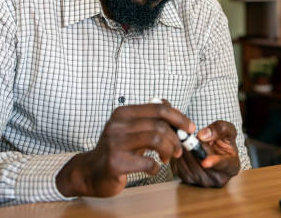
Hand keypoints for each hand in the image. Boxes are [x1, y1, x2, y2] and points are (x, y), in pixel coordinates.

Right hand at [56, 101, 193, 196]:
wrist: (90, 172)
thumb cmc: (116, 150)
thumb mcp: (131, 129)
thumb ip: (150, 119)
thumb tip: (175, 112)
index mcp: (123, 113)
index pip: (159, 107)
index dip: (179, 117)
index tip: (190, 128)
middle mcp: (117, 124)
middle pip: (160, 125)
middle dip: (176, 139)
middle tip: (180, 149)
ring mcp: (115, 143)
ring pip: (156, 139)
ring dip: (169, 151)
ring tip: (168, 158)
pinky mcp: (116, 163)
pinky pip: (148, 162)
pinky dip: (156, 167)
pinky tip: (153, 168)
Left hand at [173, 120, 240, 187]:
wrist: (214, 148)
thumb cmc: (223, 139)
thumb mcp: (227, 129)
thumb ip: (219, 129)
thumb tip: (202, 136)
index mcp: (233, 166)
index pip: (224, 165)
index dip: (214, 162)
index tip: (205, 162)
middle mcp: (220, 178)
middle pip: (203, 166)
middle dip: (196, 150)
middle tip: (192, 138)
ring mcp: (205, 182)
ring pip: (191, 167)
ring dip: (187, 153)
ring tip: (189, 142)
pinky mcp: (191, 181)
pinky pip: (182, 169)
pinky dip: (181, 158)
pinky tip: (184, 150)